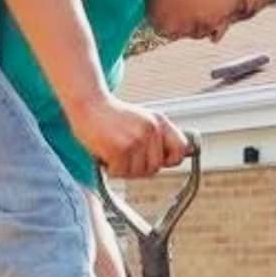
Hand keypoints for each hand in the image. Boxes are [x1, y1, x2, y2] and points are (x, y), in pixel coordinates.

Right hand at [70, 95, 189, 178]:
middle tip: (125, 157)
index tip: (157, 160)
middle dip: (139, 168)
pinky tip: (106, 155)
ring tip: (114, 153)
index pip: (180, 149)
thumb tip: (188, 153)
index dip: (169, 160)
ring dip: (124, 169)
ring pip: (138, 173)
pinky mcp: (120, 148)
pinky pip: (121, 172)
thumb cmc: (113, 116)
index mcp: (160, 122)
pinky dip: (111, 169)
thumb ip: (161, 137)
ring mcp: (137, 139)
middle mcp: (151, 129)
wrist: (88, 103)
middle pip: (155, 168)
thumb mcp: (143, 120)